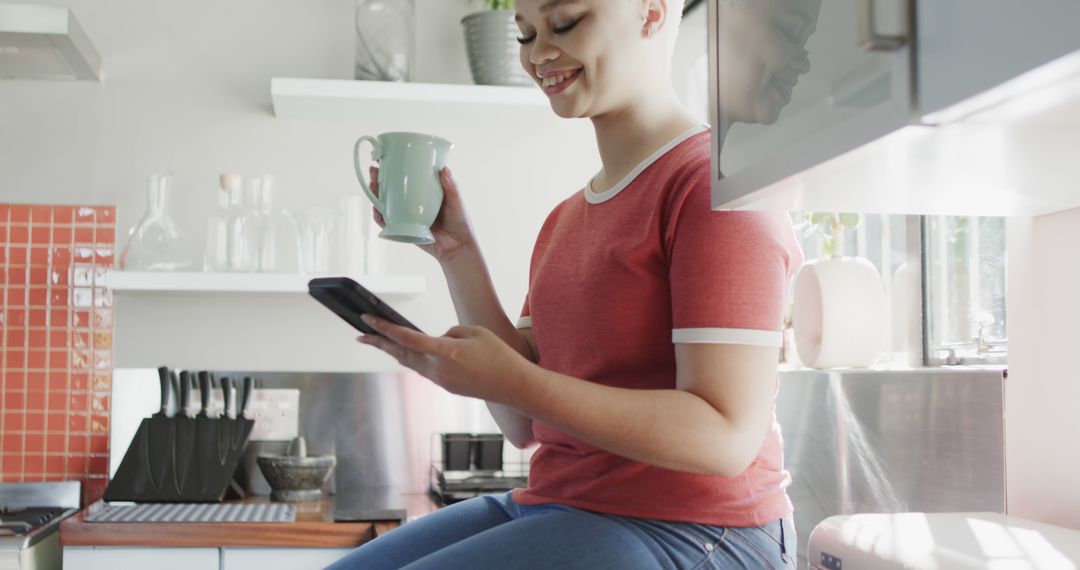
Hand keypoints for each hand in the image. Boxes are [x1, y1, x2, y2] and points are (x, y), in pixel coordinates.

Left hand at [357, 315, 532, 402]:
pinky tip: (408, 354)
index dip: (384, 328)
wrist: (513, 386)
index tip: (367, 320)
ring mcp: (440, 380)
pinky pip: (424, 370)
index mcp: (443, 352)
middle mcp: (437, 369)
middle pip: (401, 354)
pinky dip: (412, 359)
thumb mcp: (473, 332)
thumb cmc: (498, 355)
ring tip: (379, 342)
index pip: (406, 337)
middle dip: (379, 343)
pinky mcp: (447, 386)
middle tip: (361, 334)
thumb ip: (450, 333)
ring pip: (410, 363)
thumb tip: (437, 340)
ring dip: (394, 352)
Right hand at [369, 166, 474, 262]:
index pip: (405, 179)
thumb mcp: (456, 201)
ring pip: (385, 205)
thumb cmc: (460, 222)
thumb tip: (445, 169)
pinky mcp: (404, 230)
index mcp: (422, 194)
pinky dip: (380, 217)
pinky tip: (376, 210)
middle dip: (378, 180)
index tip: (385, 158)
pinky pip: (388, 224)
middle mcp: (412, 204)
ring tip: (373, 186)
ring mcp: (406, 217)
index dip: (392, 169)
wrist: (458, 247)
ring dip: (375, 195)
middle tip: (374, 170)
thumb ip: (451, 187)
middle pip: (390, 190)